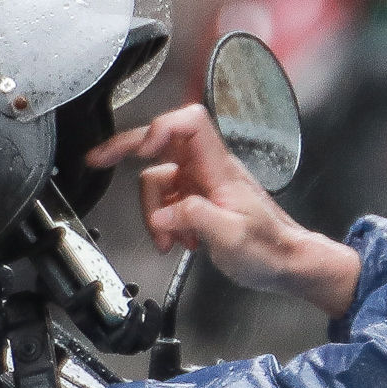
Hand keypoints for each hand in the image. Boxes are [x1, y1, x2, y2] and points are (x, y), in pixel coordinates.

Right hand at [89, 105, 362, 317]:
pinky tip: (179, 241)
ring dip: (155, 212)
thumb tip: (163, 214)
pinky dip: (165, 222)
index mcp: (219, 168)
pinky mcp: (200, 201)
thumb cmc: (271, 248)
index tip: (141, 149)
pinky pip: (168, 202)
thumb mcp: (233, 236)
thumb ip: (195, 218)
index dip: (161, 128)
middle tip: (99, 161)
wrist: (288, 263)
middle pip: (162, 144)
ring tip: (170, 240)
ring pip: (158, 182)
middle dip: (128, 152)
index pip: (190, 123)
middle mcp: (209, 170)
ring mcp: (203, 184)